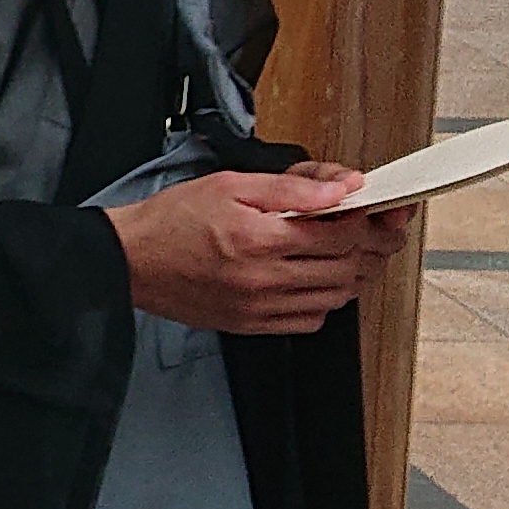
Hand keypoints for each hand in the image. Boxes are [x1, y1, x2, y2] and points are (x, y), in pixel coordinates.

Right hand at [106, 167, 408, 334]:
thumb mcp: (230, 183)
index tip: (373, 207)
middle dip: (371, 246)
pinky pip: (309, 321)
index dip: (367, 219)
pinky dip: (326, 301)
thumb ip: (291, 187)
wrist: (130, 260)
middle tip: (377, 228)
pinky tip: (319, 281)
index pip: (340, 234)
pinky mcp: (252, 325)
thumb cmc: (172, 220)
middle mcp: (263, 279)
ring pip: (335, 297)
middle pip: (346, 268)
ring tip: (351, 251)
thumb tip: (340, 189)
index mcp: (259, 238)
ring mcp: (259, 307)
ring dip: (353, 274)